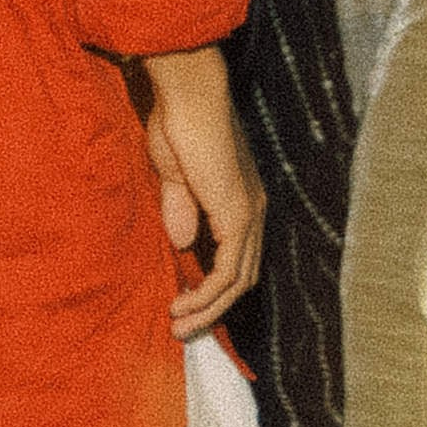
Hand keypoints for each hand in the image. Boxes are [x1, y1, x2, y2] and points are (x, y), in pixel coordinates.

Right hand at [135, 46, 265, 339]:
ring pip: (237, 282)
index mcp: (239, 200)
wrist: (188, 97)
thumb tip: (182, 242)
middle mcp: (253, 210)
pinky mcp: (238, 217)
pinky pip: (228, 272)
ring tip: (179, 328)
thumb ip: (180, 209)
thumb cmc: (176, 124)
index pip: (236, 258)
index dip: (212, 287)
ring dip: (208, 310)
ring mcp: (249, 215)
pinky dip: (207, 295)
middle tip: (182, 329)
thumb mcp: (173, 176)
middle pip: (242, 277)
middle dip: (212, 309)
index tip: (181, 304)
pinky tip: (183, 306)